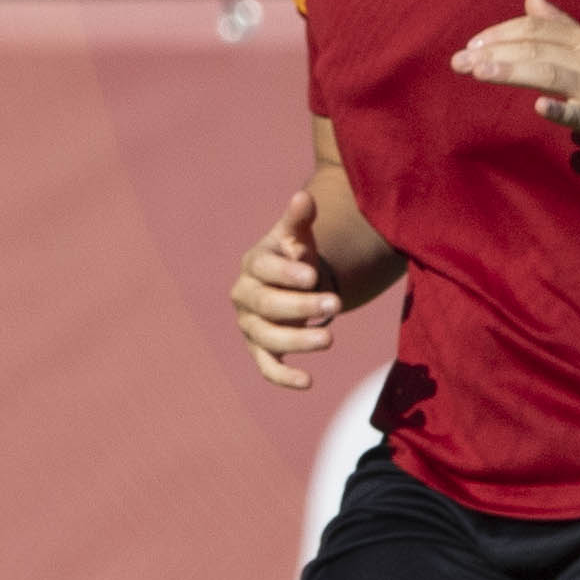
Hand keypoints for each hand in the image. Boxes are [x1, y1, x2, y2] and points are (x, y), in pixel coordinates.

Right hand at [231, 189, 341, 388]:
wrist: (293, 284)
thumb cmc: (296, 257)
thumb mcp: (298, 237)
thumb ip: (300, 220)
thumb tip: (303, 197)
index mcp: (253, 266)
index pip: (262, 269)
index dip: (285, 273)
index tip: (312, 273)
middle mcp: (245, 296)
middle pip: (266, 305)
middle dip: (299, 305)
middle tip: (335, 303)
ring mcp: (251, 325)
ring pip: (267, 336)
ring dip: (297, 339)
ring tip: (330, 337)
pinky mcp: (262, 349)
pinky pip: (267, 366)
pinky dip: (283, 375)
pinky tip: (308, 382)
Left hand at [453, 0, 579, 165]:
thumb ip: (557, 25)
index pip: (534, 29)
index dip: (499, 34)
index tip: (469, 46)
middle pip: (536, 49)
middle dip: (494, 53)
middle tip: (457, 62)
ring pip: (551, 75)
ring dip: (513, 72)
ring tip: (479, 73)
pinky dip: (560, 110)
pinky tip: (538, 107)